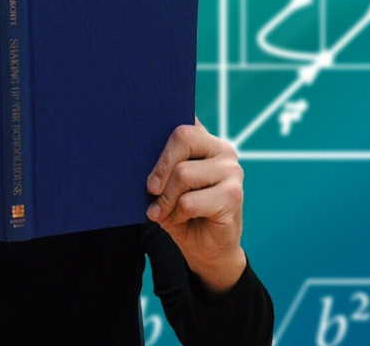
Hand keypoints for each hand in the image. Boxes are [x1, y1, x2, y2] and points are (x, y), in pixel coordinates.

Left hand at [146, 118, 246, 293]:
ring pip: (183, 174)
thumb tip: (136, 156)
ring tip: (162, 211)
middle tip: (150, 189)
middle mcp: (222, 149)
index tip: (142, 140)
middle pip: (183, 137)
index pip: (184, 119)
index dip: (162, 126)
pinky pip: (190, 202)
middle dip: (159, 166)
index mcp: (206, 141)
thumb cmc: (182, 212)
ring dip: (166, 199)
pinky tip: (179, 219)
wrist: (207, 249)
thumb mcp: (165, 187)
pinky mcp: (233, 195)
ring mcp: (231, 171)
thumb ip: (159, 167)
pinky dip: (177, 214)